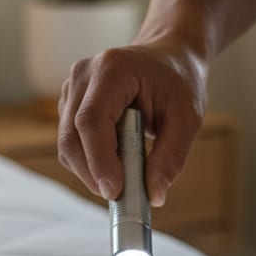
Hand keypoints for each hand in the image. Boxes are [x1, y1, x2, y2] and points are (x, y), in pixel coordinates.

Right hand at [58, 40, 207, 204]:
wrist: (167, 58)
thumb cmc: (178, 83)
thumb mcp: (187, 118)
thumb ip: (171, 157)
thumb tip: (154, 195)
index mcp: (112, 70)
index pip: (92, 120)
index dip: (99, 160)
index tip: (114, 191)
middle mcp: (84, 75)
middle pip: (72, 137)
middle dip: (93, 174)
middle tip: (122, 197)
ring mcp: (72, 89)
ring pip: (68, 146)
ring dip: (91, 172)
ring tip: (124, 177)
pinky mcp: (69, 105)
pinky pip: (71, 145)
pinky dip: (90, 164)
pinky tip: (116, 163)